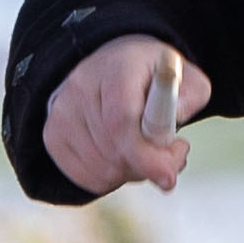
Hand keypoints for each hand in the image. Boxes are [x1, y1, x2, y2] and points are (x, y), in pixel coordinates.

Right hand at [44, 31, 197, 198]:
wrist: (110, 64)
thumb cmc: (152, 76)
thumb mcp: (184, 76)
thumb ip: (191, 99)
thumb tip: (169, 138)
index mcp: (117, 68)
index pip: (121, 121)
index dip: (145, 155)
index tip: (168, 177)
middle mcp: (81, 87)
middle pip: (113, 150)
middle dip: (149, 164)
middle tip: (170, 153)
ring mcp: (61, 112)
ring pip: (102, 169)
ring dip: (131, 171)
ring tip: (143, 148)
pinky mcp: (53, 136)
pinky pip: (86, 177)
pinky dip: (111, 176)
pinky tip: (121, 154)